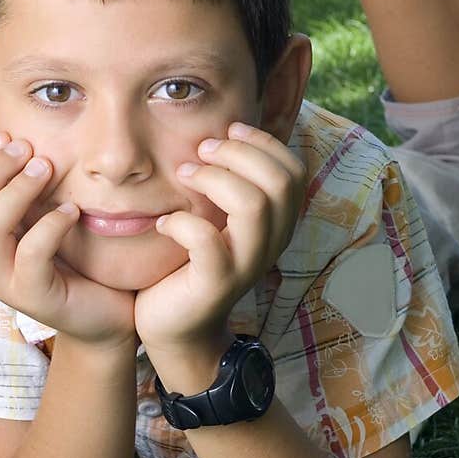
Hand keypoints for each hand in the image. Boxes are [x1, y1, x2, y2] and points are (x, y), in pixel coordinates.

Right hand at [0, 133, 135, 347]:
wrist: (106, 315)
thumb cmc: (75, 260)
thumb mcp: (42, 217)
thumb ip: (24, 187)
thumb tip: (10, 135)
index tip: (8, 136)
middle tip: (29, 149)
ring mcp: (5, 283)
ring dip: (15, 191)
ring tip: (46, 170)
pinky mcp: (35, 299)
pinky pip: (30, 256)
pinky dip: (49, 226)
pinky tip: (72, 211)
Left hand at [134, 122, 305, 356]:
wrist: (177, 328)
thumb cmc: (191, 263)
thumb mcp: (218, 220)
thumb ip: (230, 186)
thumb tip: (223, 133)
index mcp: (277, 224)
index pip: (294, 170)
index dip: (264, 143)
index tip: (229, 129)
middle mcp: (271, 243)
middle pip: (280, 182)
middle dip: (238, 154)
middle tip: (201, 151)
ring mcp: (246, 265)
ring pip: (253, 206)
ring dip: (213, 179)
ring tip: (182, 176)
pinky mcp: (216, 284)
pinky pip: (206, 241)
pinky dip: (182, 222)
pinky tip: (164, 223)